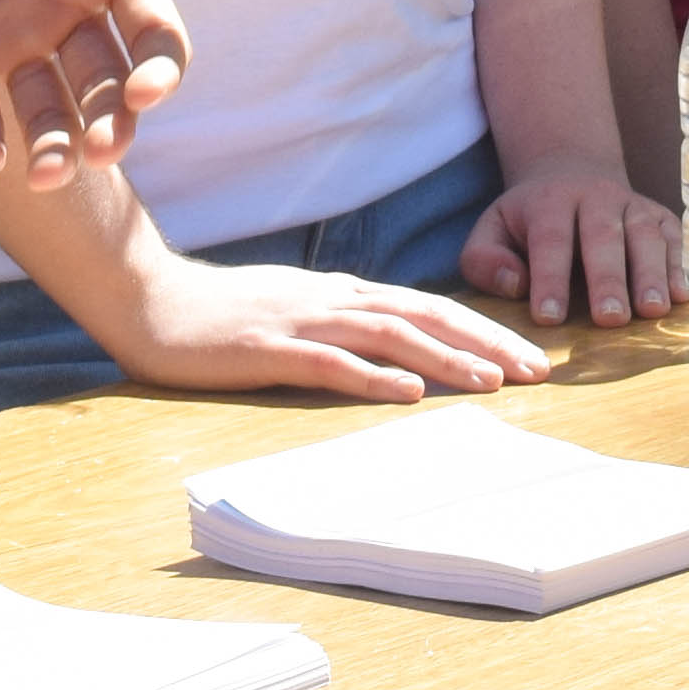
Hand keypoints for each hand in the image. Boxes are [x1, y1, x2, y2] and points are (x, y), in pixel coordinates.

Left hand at [0, 0, 271, 186]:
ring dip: (51, 146)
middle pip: (104, 85)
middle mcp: (67, 7)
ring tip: (45, 174)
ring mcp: (6, 33)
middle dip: (107, 123)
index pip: (152, 34)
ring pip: (44, 109)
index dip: (156, 69)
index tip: (144, 91)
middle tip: (100, 150)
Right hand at [117, 253, 556, 403]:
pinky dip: (372, 378)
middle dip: (487, 341)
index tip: (529, 356)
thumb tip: (393, 351)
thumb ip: (342, 325)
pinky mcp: (268, 348)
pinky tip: (407, 395)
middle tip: (537, 371)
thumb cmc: (222, 314)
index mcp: (344, 293)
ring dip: (445, 359)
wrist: (151, 300)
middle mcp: (334, 300)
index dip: (484, 328)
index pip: (431, 306)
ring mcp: (302, 321)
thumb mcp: (296, 312)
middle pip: (427, 315)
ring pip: (390, 336)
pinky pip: (329, 363)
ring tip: (491, 381)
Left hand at [462, 159, 677, 328]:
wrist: (572, 171)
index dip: (550, 278)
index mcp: (549, 202)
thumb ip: (485, 260)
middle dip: (607, 278)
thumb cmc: (528, 219)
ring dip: (650, 273)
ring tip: (652, 311)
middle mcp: (595, 197)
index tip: (549, 317)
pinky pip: (674, 238)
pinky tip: (681, 297)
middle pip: (603, 235)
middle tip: (609, 318)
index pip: (550, 239)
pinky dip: (679, 266)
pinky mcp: (660, 216)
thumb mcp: (492, 229)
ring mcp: (633, 204)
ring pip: (644, 234)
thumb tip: (514, 286)